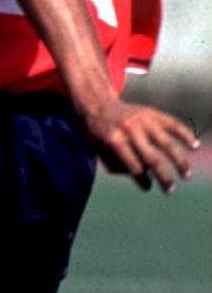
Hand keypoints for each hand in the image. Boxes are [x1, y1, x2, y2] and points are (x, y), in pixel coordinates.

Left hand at [83, 95, 198, 192]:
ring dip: (179, 161)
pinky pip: (172, 124)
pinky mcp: (151, 112)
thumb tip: (144, 177)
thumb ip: (118, 166)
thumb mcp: (99, 151)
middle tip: (170, 190)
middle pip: (153, 159)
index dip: (143, 180)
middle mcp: (131, 130)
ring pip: (167, 143)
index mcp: (115, 141)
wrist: (97, 103)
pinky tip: (194, 146)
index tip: (147, 187)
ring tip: (187, 175)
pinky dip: (185, 134)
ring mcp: (143, 120)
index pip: (135, 167)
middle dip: (164, 177)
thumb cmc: (97, 132)